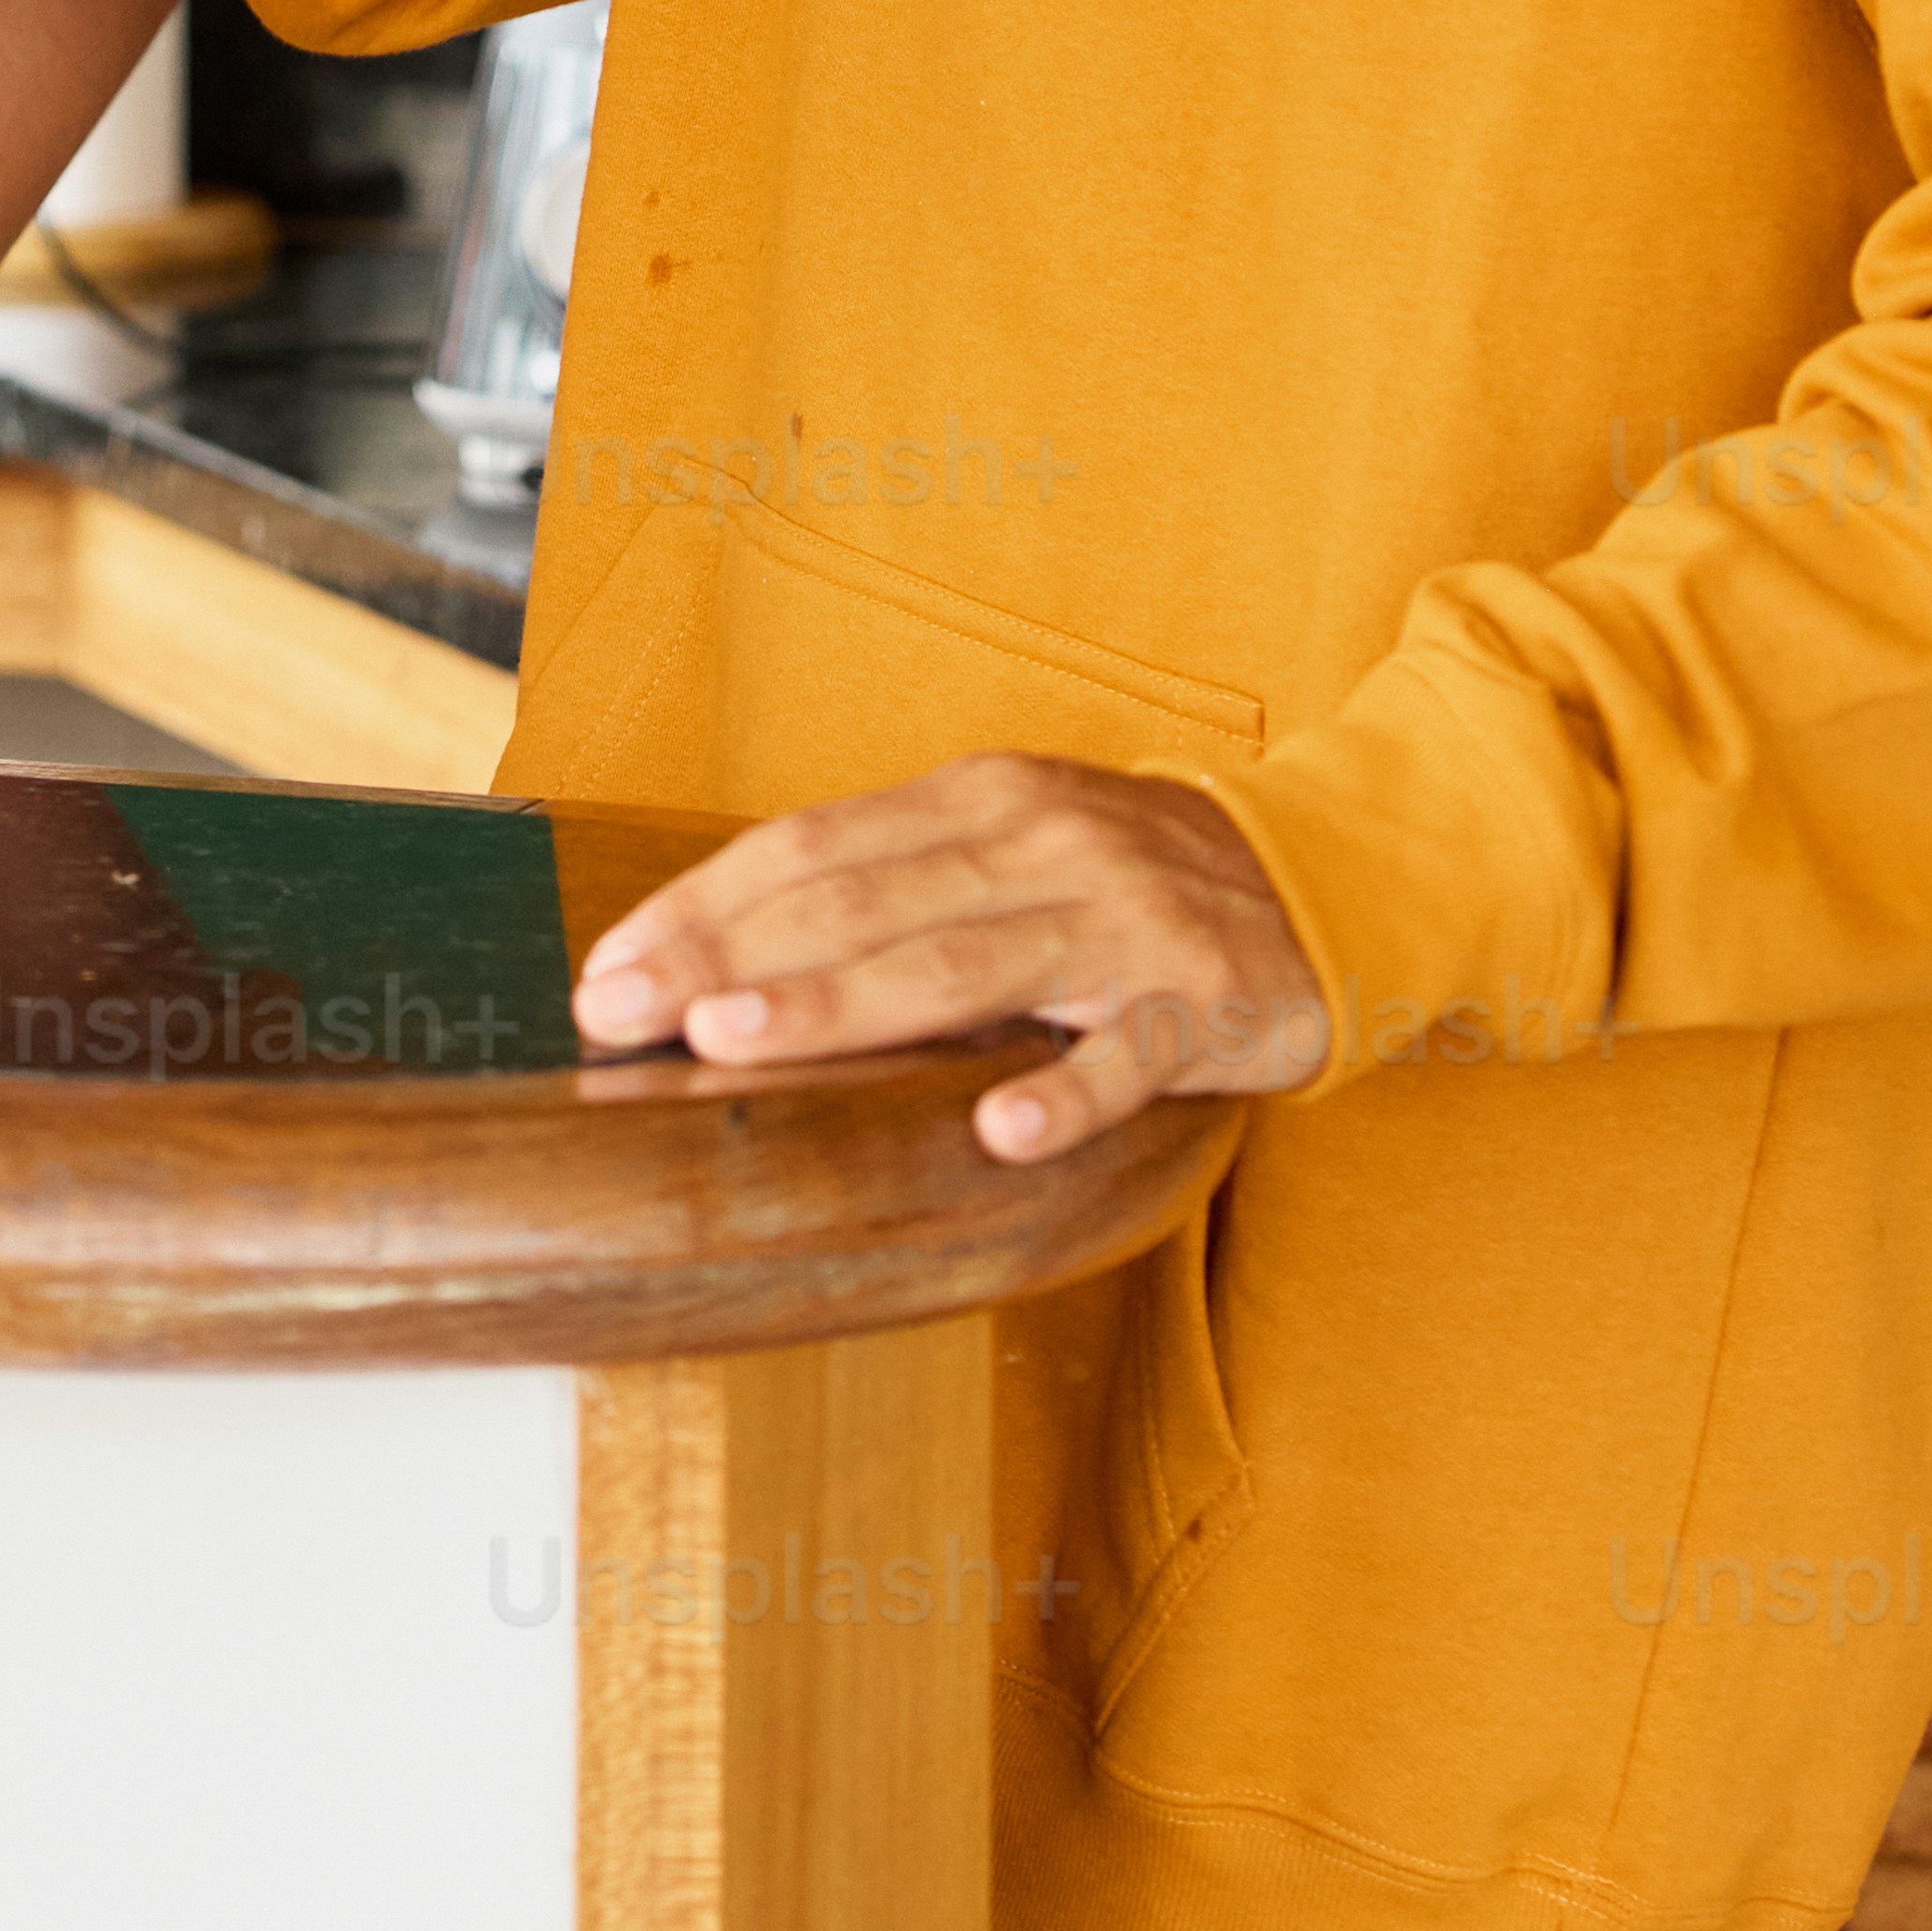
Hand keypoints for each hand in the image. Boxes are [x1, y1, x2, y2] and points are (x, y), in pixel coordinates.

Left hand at [569, 755, 1329, 1161]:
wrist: (1327, 886)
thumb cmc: (1130, 881)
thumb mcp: (1013, 849)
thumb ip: (896, 883)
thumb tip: (733, 944)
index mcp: (982, 799)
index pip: (810, 846)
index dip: (701, 904)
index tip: (604, 965)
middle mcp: (1043, 843)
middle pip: (858, 900)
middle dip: (725, 955)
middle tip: (618, 1013)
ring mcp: (1123, 921)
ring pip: (961, 965)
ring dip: (840, 1004)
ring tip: (735, 1040)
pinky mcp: (1199, 1001)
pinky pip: (1122, 1054)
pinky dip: (1062, 1092)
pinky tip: (998, 1131)